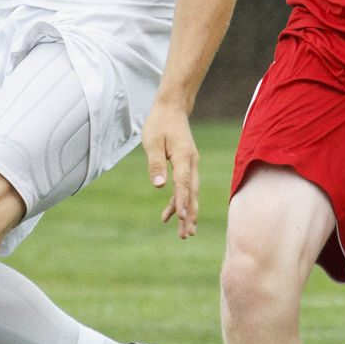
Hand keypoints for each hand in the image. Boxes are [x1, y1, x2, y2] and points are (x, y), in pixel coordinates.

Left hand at [142, 102, 199, 238]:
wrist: (172, 109)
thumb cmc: (159, 124)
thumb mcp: (152, 142)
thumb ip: (155, 164)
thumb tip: (159, 186)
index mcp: (183, 156)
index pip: (183, 183)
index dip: (181, 201)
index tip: (181, 217)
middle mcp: (191, 162)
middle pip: (192, 193)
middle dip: (189, 214)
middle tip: (187, 234)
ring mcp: (191, 165)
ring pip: (191, 193)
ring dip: (187, 212)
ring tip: (183, 233)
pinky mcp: (186, 166)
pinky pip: (185, 187)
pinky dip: (179, 201)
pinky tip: (171, 214)